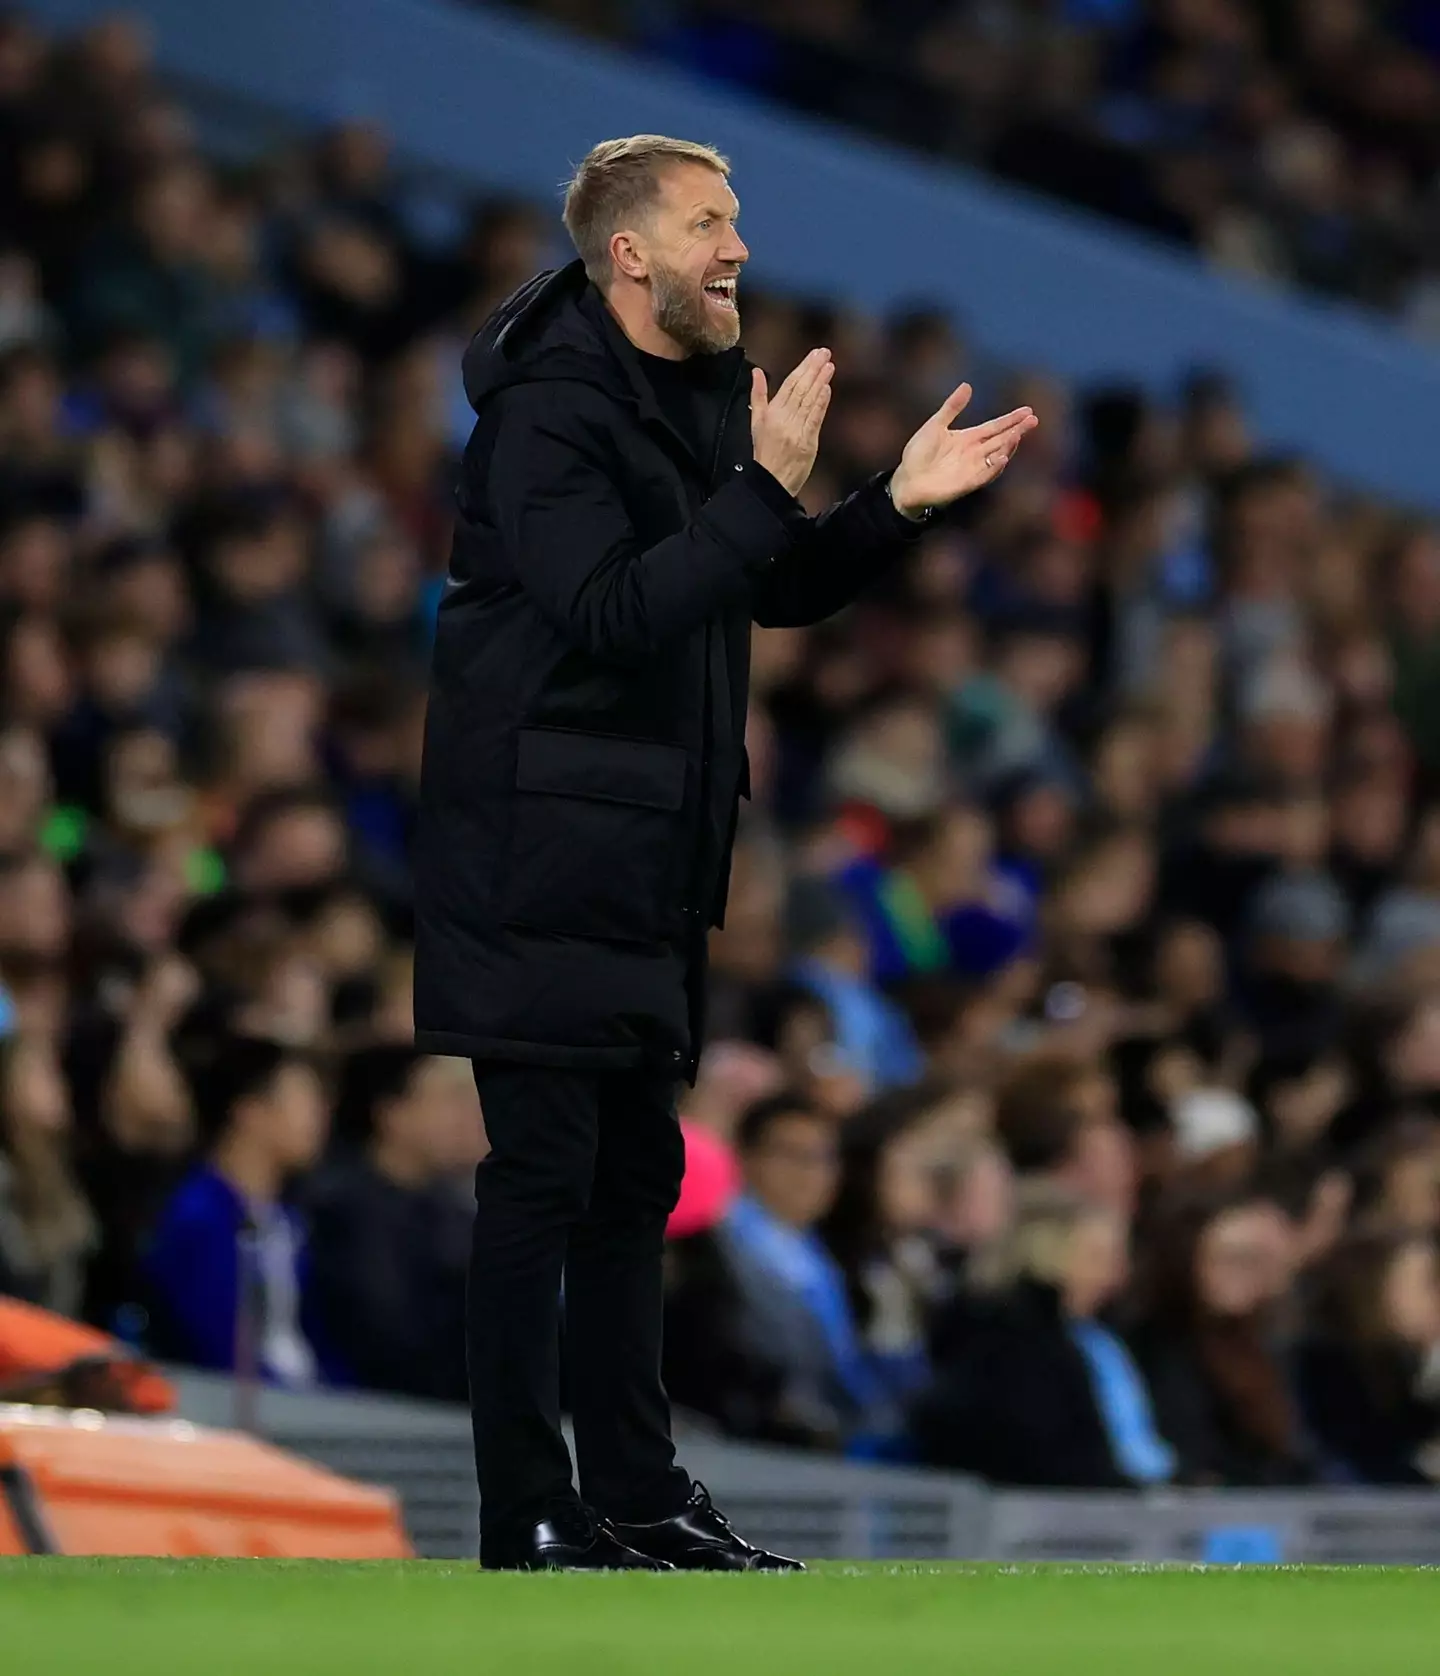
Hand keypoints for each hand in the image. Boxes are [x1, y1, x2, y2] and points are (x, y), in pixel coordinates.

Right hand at [750, 348, 833, 497]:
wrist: (771, 480)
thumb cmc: (764, 451)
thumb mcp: (755, 422)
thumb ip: (758, 395)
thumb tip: (757, 372)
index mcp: (771, 413)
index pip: (789, 385)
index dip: (802, 368)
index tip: (813, 355)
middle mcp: (784, 419)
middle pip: (801, 390)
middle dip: (814, 370)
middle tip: (825, 353)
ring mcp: (797, 430)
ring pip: (809, 401)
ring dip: (820, 382)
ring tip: (829, 366)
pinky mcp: (808, 442)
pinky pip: (815, 419)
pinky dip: (822, 403)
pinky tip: (827, 389)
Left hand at [889, 384, 1037, 517]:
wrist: (906, 480)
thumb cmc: (918, 454)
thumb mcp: (935, 425)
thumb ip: (951, 407)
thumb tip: (967, 385)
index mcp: (969, 438)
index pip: (995, 427)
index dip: (1011, 419)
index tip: (1028, 411)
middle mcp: (975, 453)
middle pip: (1001, 440)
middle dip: (1018, 430)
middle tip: (1033, 420)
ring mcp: (973, 468)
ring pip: (997, 456)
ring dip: (1009, 446)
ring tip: (1018, 434)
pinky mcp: (967, 483)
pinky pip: (985, 475)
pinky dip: (994, 467)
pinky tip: (1002, 457)